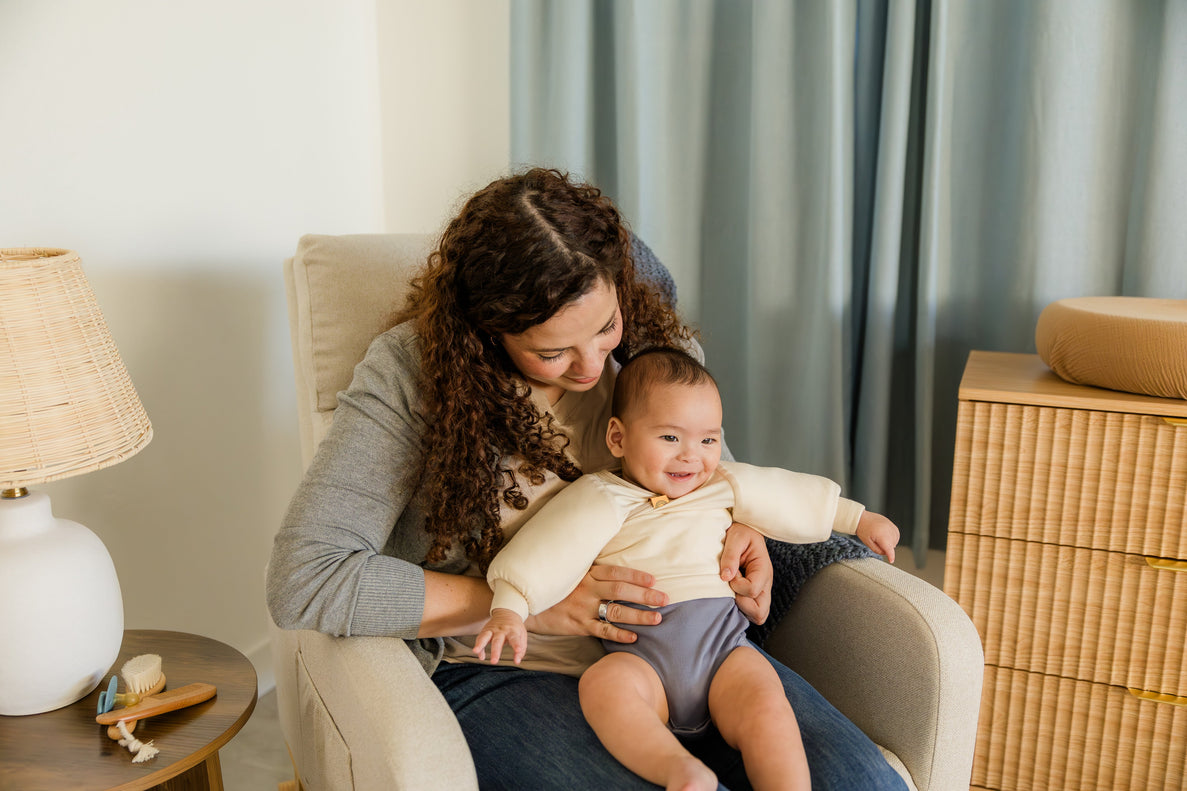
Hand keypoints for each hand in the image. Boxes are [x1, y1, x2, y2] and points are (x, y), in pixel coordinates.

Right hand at [473, 608, 526, 664]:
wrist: (507, 613)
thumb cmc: (515, 627)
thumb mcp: (522, 635)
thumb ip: (521, 649)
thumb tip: (517, 661)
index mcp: (512, 630)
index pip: (515, 638)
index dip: (517, 644)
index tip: (518, 651)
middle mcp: (501, 630)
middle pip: (497, 640)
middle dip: (495, 651)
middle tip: (494, 662)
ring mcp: (492, 629)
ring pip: (485, 636)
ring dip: (480, 644)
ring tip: (476, 651)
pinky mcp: (485, 630)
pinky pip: (480, 638)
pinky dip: (479, 647)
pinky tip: (480, 656)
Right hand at [525, 564, 668, 643]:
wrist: (526, 606)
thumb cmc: (554, 589)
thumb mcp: (572, 575)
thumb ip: (593, 574)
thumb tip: (618, 573)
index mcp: (586, 573)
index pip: (616, 572)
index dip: (636, 575)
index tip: (654, 580)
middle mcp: (586, 589)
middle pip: (621, 590)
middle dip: (645, 595)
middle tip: (665, 599)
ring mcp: (582, 608)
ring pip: (615, 610)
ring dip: (638, 615)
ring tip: (657, 618)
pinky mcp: (577, 625)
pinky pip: (602, 630)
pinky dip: (618, 635)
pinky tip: (634, 638)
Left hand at [720, 522, 772, 624]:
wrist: (744, 530)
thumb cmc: (741, 532)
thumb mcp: (735, 537)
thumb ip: (731, 556)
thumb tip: (725, 577)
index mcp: (763, 570)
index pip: (752, 590)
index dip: (737, 585)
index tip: (729, 573)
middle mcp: (764, 584)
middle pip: (761, 613)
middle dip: (742, 605)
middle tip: (731, 588)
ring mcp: (760, 591)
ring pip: (757, 615)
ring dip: (741, 608)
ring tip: (731, 590)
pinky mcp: (752, 594)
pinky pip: (750, 611)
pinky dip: (739, 609)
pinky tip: (730, 594)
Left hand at [856, 510, 899, 563]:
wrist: (861, 518)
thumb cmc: (863, 529)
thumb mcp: (868, 543)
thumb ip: (878, 550)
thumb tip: (886, 553)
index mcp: (881, 534)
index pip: (889, 548)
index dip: (891, 556)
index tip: (891, 560)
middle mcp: (888, 529)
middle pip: (892, 545)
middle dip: (887, 548)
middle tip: (877, 543)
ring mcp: (890, 525)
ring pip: (896, 540)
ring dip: (891, 543)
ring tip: (881, 539)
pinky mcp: (891, 523)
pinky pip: (896, 534)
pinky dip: (893, 537)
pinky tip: (886, 536)